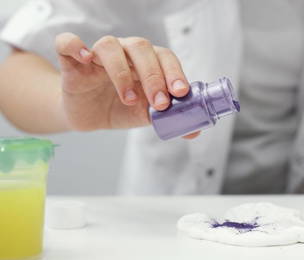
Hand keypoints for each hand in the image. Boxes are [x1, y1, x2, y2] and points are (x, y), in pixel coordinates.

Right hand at [55, 33, 199, 137]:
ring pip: (109, 46)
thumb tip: (194, 131)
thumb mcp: (146, 115)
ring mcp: (98, 55)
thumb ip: (169, 118)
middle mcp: (125, 52)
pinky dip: (75, 46)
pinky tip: (85, 59)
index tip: (180, 93)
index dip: (174, 72)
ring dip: (122, 72)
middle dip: (153, 76)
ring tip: (129, 99)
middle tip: (159, 103)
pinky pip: (68, 43)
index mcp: (147, 61)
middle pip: (141, 48)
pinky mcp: (72, 62)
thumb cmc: (121, 108)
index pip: (165, 57)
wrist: (90, 115)